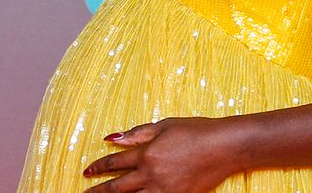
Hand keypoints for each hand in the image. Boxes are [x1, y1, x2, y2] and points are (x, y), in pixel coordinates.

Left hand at [82, 117, 238, 192]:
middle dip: (99, 191)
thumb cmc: (196, 131)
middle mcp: (151, 175)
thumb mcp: (165, 125)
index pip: (115, 162)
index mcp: (147, 154)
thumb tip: (113, 138)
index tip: (87, 171)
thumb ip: (138, 133)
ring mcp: (164, 190)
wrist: (224, 147)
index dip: (99, 167)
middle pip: (117, 187)